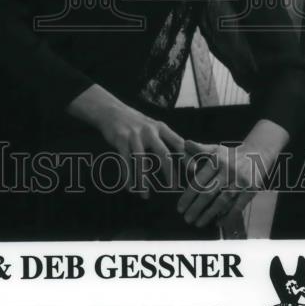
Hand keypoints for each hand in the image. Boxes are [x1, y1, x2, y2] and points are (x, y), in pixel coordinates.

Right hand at [67, 85, 184, 197]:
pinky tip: (129, 188)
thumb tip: (185, 158)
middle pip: (163, 153)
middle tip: (173, 188)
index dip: (187, 157)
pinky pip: (125, 160)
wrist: (110, 110)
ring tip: (145, 196)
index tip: (194, 171)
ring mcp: (134, 134)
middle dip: (169, 172)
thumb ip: (166, 140)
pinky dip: (127, 176)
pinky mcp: (120, 139)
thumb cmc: (135, 123)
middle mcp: (149, 130)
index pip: (178, 142)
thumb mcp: (153, 126)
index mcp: (160, 127)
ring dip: (143, 180)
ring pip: (141, 160)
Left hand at [176, 140, 259, 228]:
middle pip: (209, 193)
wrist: (257, 154)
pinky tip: (218, 223)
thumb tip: (185, 144)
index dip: (188, 196)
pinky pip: (237, 207)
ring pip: (222, 202)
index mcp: (217, 161)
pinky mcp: (250, 191)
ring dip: (209, 214)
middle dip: (196, 208)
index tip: (180, 207)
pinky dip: (227, 217)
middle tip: (186, 219)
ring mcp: (240, 182)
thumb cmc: (231, 154)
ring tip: (198, 223)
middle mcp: (228, 171)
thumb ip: (199, 149)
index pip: (199, 181)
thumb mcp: (215, 149)